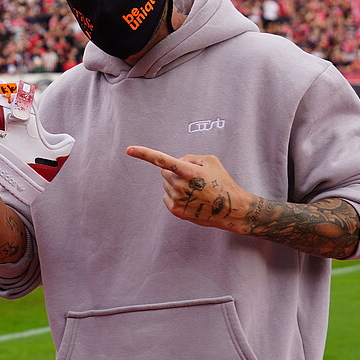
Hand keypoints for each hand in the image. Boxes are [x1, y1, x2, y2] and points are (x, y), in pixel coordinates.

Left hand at [126, 145, 250, 232]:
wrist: (231, 209)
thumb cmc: (222, 182)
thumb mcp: (211, 161)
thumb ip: (190, 157)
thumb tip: (176, 162)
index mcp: (187, 170)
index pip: (161, 159)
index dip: (144, 153)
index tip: (128, 150)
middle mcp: (180, 184)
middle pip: (165, 172)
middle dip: (175, 172)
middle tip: (193, 179)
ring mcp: (177, 198)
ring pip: (166, 184)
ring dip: (176, 184)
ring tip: (196, 190)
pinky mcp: (176, 210)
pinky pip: (167, 197)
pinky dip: (175, 195)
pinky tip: (191, 199)